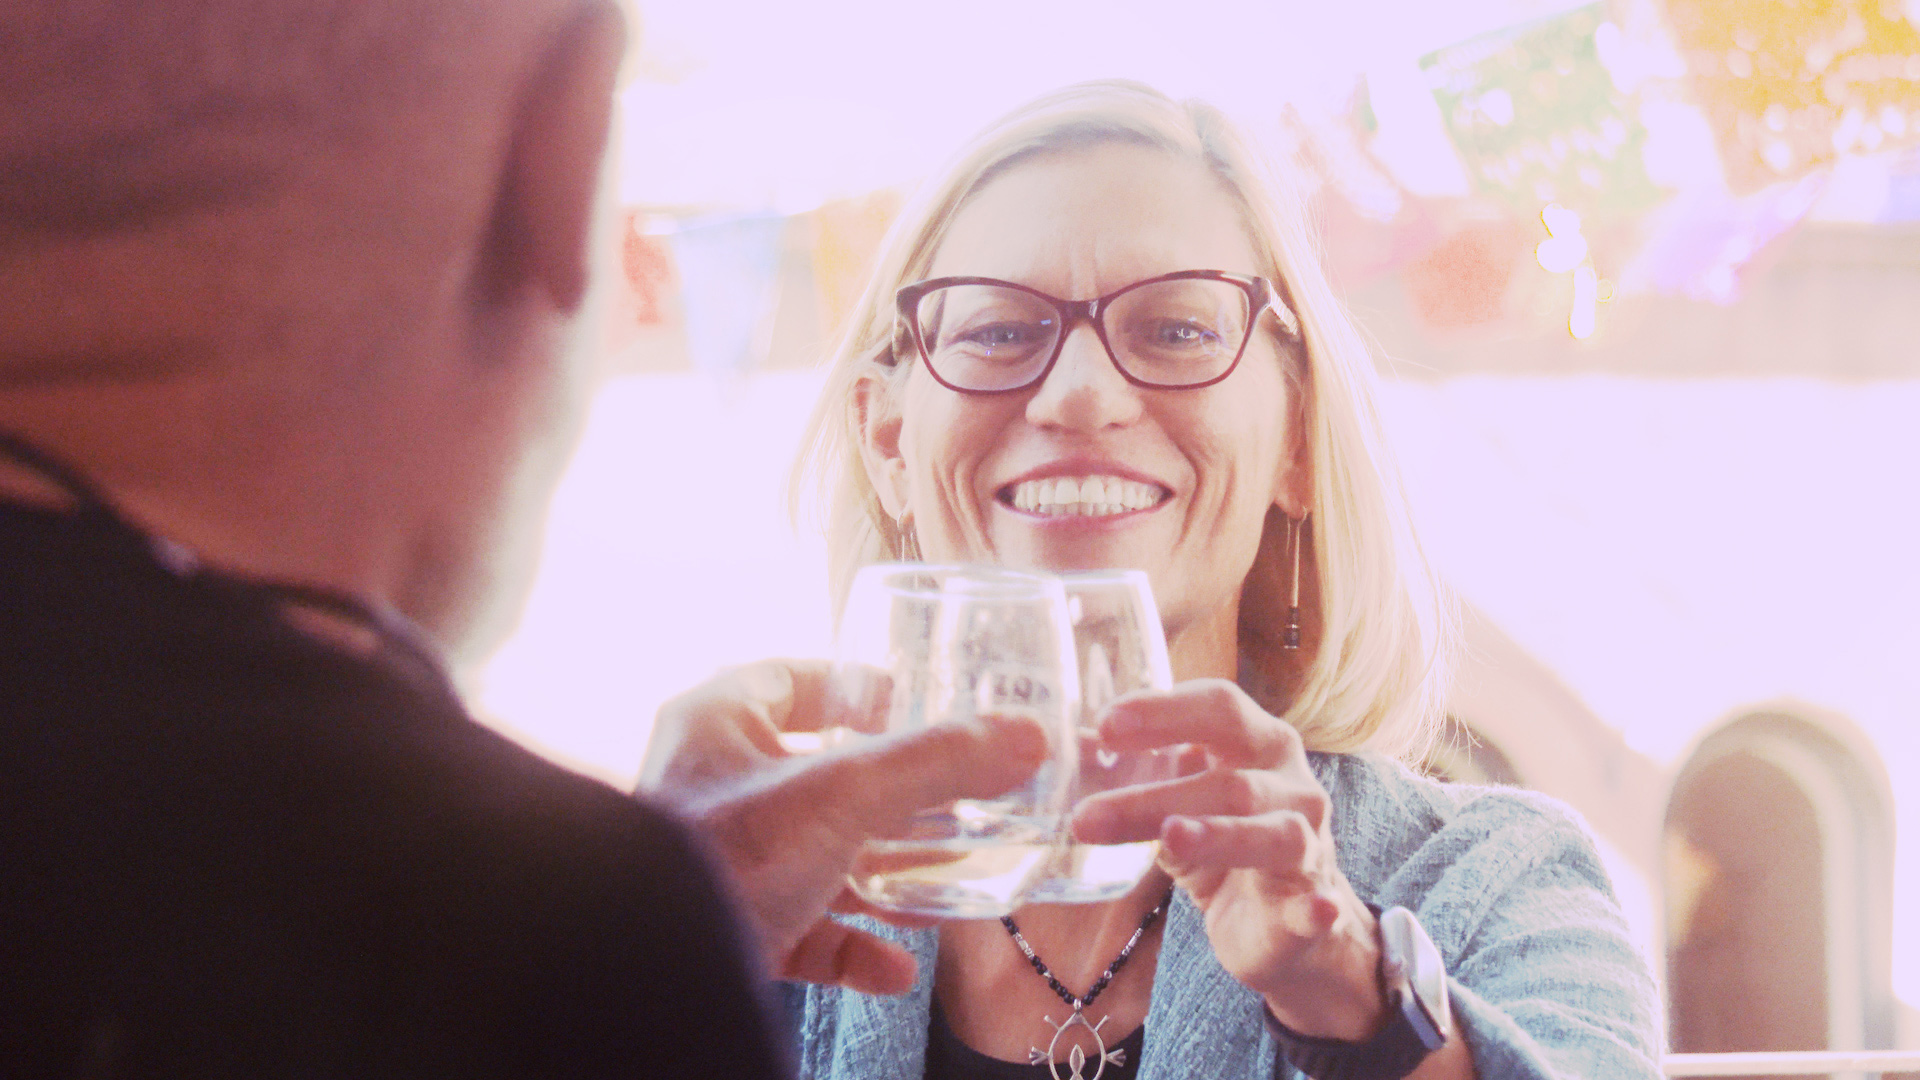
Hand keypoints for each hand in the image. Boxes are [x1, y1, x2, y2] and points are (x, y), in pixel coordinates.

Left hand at [640, 660, 1047, 994]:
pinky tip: (897, 967)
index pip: (783, 680)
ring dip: (883, 872)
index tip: (905, 698)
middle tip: (951, 793)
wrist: (657, 970)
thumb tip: (1024, 737)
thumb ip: (936, 763)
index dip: (846, 684)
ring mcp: (720, 866)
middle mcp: (711, 789)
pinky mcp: (729, 933)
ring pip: (815, 858)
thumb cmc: (725, 856)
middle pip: (813, 775)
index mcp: (715, 725)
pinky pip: (802, 934)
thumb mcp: (844, 793)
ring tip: (948, 874)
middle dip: (888, 791)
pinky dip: (853, 948)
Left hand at [1070, 679, 1386, 1039]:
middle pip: (1228, 778)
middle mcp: (1290, 784)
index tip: (1105, 726)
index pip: (1218, 707)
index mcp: (1257, 742)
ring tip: (1170, 838)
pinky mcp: (1312, 905)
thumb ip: (1128, 773)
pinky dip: (1317, 907)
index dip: (1165, 711)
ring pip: (1269, 834)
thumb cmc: (1222, 841)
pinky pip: (1319, 905)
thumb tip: (1059, 745)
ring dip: (1219, 835)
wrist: (1282, 920)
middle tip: (1086, 816)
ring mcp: (1308, 844)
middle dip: (1155, 795)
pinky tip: (1314, 908)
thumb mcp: (1175, 800)